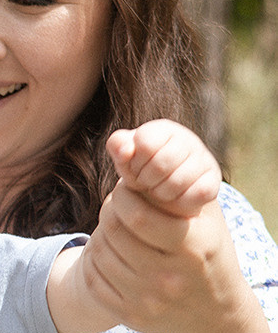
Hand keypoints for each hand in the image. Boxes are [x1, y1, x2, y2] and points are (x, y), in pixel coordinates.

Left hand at [81, 122, 240, 332]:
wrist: (213, 313)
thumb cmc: (206, 250)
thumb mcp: (203, 217)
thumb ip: (174, 185)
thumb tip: (128, 142)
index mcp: (190, 246)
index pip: (136, 214)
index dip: (121, 197)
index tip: (124, 192)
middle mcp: (169, 276)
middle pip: (113, 233)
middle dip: (107, 213)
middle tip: (113, 208)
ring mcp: (149, 300)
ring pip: (100, 255)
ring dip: (99, 236)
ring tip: (112, 229)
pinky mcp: (131, 317)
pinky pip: (95, 281)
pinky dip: (94, 262)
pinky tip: (109, 254)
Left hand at [106, 120, 220, 218]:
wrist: (168, 193)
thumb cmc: (142, 172)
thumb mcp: (126, 159)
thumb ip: (119, 147)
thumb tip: (123, 148)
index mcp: (163, 129)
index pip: (145, 143)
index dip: (134, 162)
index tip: (134, 169)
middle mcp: (188, 140)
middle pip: (160, 164)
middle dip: (146, 180)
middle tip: (145, 184)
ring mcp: (204, 160)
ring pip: (176, 182)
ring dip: (160, 193)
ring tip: (158, 191)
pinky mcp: (213, 183)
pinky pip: (194, 196)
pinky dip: (179, 203)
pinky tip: (174, 199)